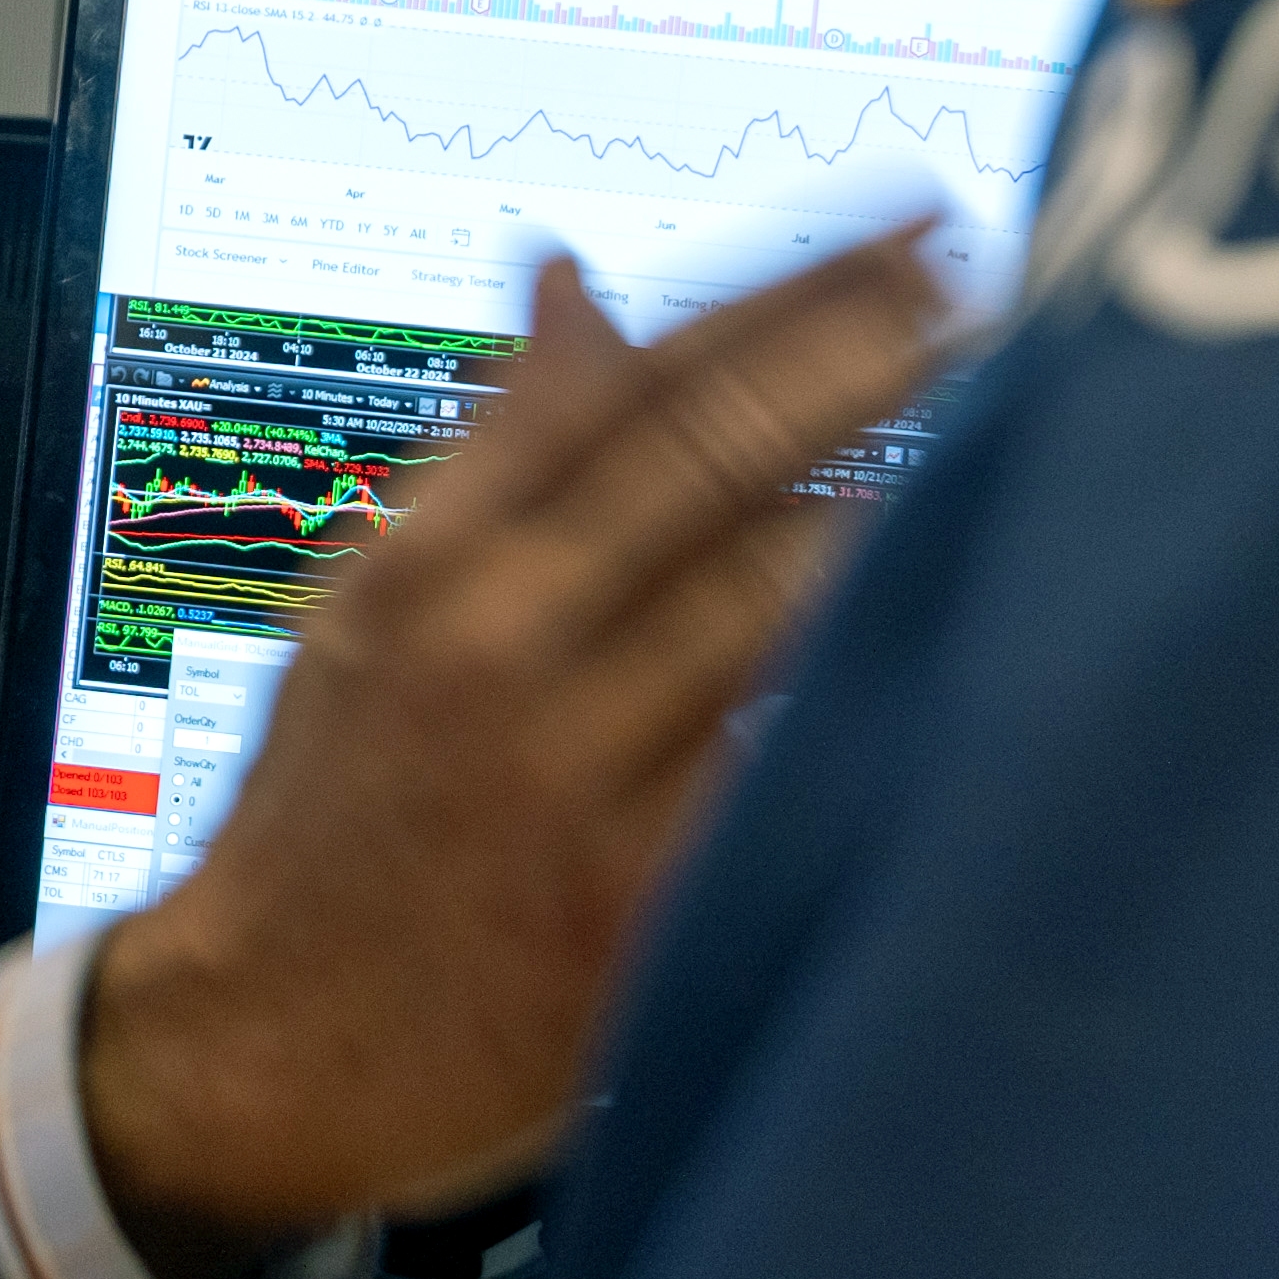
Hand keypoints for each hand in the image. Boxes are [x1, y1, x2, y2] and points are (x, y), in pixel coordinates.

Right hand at [78, 229, 958, 1258]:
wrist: (260, 1046)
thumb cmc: (336, 813)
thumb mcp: (371, 607)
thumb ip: (491, 451)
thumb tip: (569, 275)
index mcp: (424, 566)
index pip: (622, 382)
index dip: (780, 295)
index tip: (904, 231)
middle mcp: (491, 652)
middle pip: (706, 463)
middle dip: (864, 358)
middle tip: (995, 285)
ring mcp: (565, 779)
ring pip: (766, 606)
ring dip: (899, 506)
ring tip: (1017, 425)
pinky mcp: (632, 907)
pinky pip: (778, 772)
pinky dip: (870, 698)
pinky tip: (971, 634)